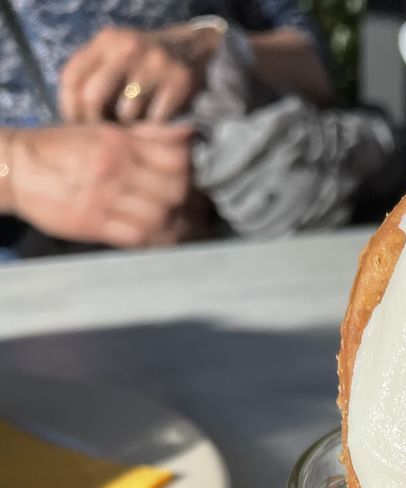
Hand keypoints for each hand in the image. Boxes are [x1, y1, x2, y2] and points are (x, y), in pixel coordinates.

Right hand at [6, 123, 193, 247]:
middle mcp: (115, 169)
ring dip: (171, 222)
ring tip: (172, 221)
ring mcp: (105, 199)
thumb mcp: (100, 131)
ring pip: (159, 216)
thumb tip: (186, 132)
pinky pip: (137, 237)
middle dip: (185, 198)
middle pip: (174, 190)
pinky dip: (152, 239)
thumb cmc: (60, 149)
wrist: (17, 170)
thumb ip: (143, 136)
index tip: (188, 174)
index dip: (189, 167)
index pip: (176, 157)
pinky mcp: (94, 224)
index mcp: (119, 142)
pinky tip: (154, 235)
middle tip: (184, 203)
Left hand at [59, 25, 219, 125]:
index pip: (72, 76)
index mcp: (107, 40)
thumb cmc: (146, 66)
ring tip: (136, 125)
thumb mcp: (117, 58)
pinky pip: (156, 120)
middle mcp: (128, 47)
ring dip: (130, 126)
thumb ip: (94, 76)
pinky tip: (158, 123)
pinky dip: (155, 128)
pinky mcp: (179, 81)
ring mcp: (155, 63)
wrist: (195, 51)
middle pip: (93, 96)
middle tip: (101, 137)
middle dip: (94, 122)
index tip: (76, 127)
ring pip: (126, 112)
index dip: (69, 107)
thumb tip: (73, 120)